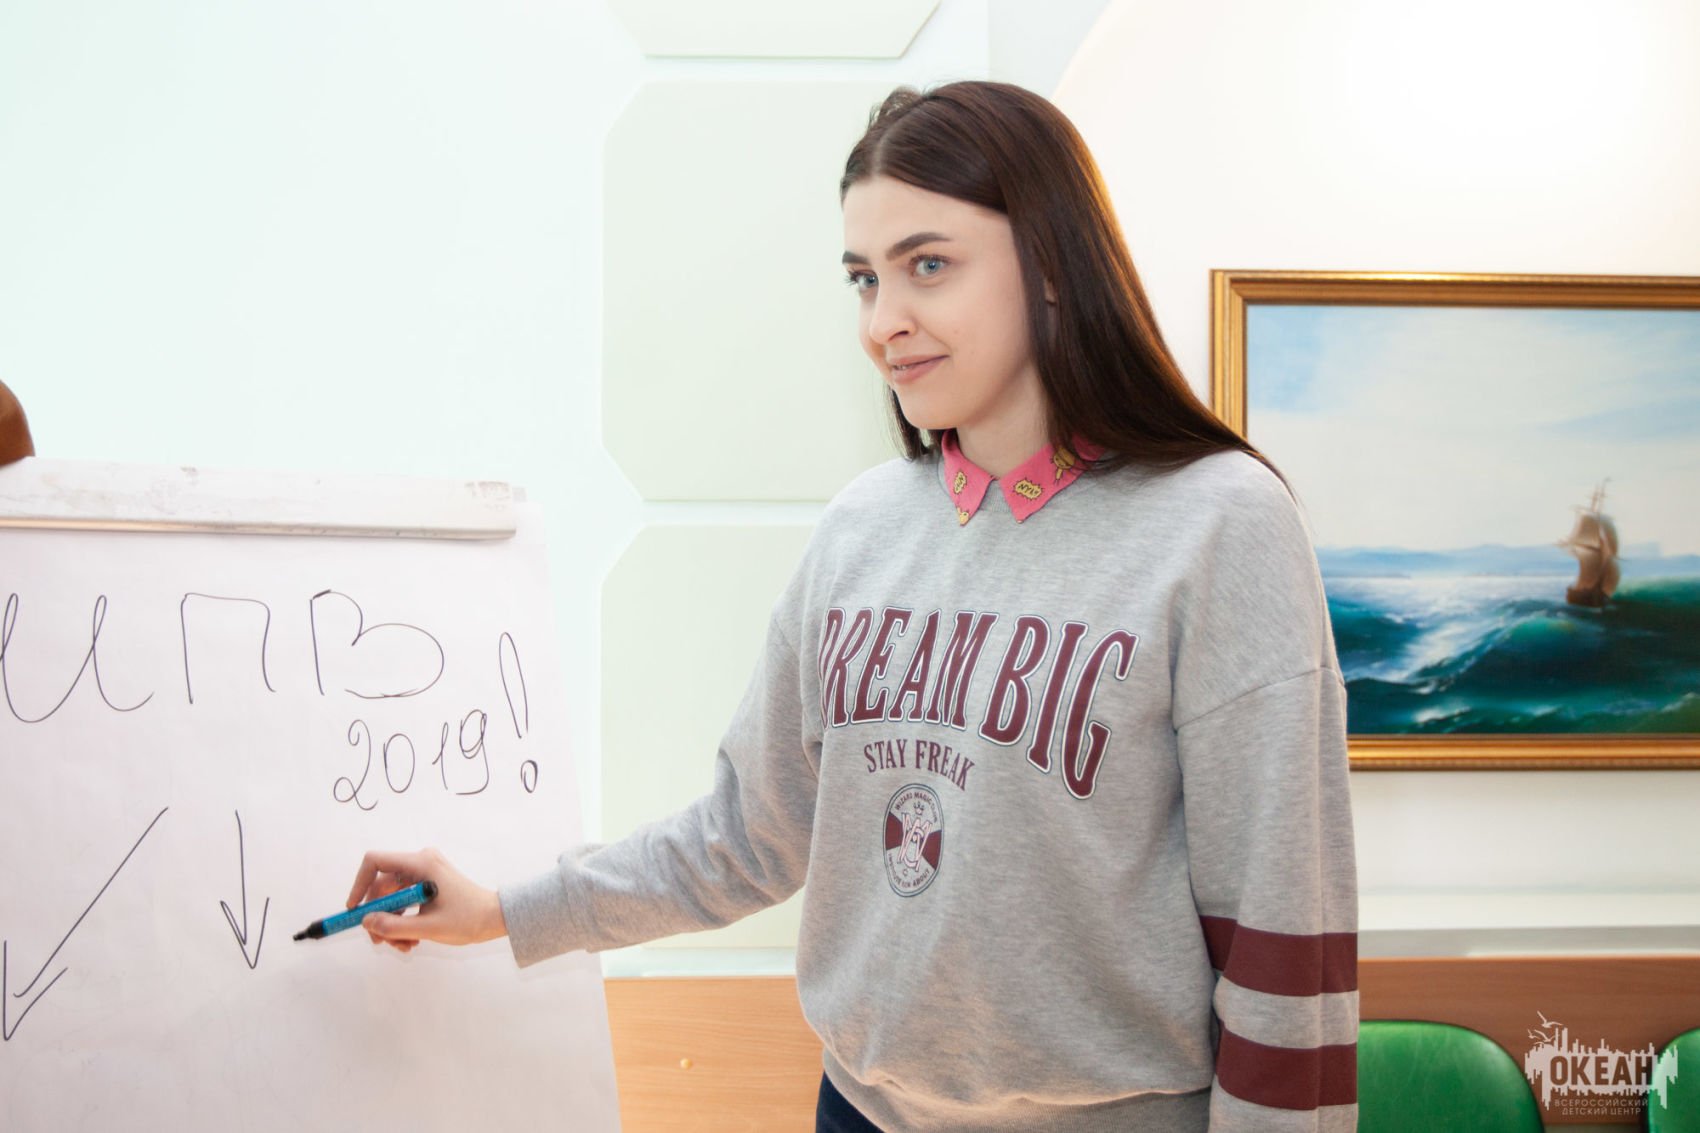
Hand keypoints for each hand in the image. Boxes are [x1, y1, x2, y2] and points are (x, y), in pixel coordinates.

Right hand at [346, 847, 506, 952]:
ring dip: (391, 924)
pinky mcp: (426, 885)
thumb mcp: (427, 927)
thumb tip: (365, 922)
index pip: (375, 861)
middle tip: (380, 942)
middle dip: (378, 916)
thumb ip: (394, 926)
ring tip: (404, 946)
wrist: (495, 919)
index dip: (359, 884)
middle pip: (380, 886)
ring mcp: (423, 873)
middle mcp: (420, 863)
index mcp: (421, 863)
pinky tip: (411, 941)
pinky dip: (401, 921)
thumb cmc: (468, 919)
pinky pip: (402, 901)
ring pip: (390, 898)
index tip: (354, 910)